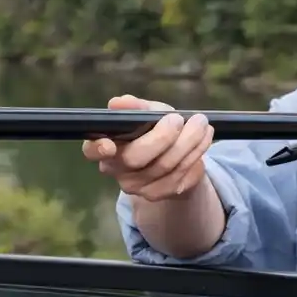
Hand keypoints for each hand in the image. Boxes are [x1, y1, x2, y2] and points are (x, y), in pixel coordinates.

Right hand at [82, 94, 214, 201]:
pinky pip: (180, 173)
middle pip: (135, 158)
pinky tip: (204, 138)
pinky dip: (196, 152)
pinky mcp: (159, 194)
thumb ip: (135, 107)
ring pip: (165, 165)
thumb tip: (118, 103)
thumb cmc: (154, 131)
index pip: (91, 151)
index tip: (109, 144)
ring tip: (201, 123)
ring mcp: (137, 187)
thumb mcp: (147, 113)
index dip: (97, 149)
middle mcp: (117, 169)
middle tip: (178, 119)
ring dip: (188, 141)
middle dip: (161, 136)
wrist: (175, 158)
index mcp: (106, 146)